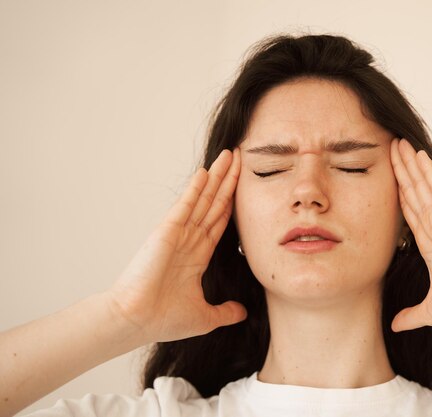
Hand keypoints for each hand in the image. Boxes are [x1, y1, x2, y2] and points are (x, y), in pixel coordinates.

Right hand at [106, 149, 246, 342]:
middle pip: (215, 203)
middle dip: (229, 181)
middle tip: (242, 158)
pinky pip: (185, 206)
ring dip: (218, 177)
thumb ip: (225, 312)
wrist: (137, 321)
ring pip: (204, 199)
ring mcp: (179, 233)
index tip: (247, 186)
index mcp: (198, 255)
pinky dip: (196, 189)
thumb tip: (243, 312)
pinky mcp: (167, 232)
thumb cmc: (163, 319)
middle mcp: (190, 239)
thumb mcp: (205, 317)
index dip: (233, 202)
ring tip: (231, 155)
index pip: (220, 221)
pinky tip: (207, 172)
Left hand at [389, 139, 431, 330]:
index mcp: (430, 244)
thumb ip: (412, 315)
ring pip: (421, 186)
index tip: (387, 178)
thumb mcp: (431, 310)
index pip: (409, 212)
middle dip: (400, 172)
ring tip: (397, 143)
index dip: (398, 194)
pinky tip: (416, 155)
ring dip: (408, 165)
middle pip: (412, 192)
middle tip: (389, 148)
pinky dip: (425, 171)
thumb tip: (395, 326)